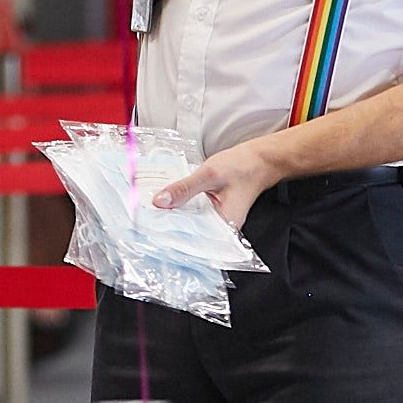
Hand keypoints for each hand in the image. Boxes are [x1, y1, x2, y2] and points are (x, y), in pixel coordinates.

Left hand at [152, 136, 284, 230]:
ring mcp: (217, 224)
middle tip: (144, 222)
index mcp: (224, 227)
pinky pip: (193, 217)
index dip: (171, 238)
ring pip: (190, 226)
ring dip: (173, 220)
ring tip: (151, 214)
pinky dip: (181, 211)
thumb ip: (184, 188)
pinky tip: (167, 205)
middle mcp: (222, 231)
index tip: (150, 231)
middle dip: (168, 229)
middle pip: (189, 235)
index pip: (193, 241)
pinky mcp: (213, 216)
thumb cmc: (241, 167)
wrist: (258, 161)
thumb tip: (160, 201)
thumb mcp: (208, 174)